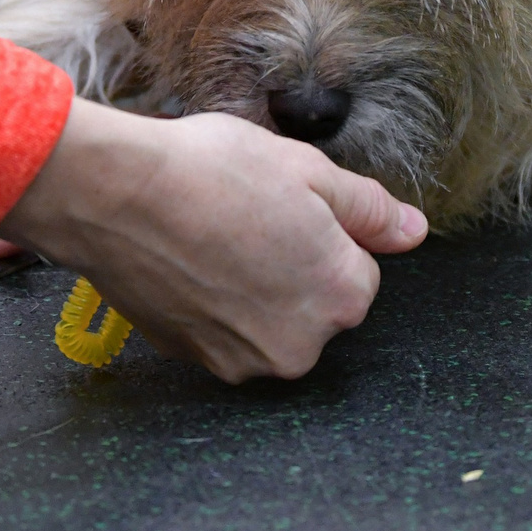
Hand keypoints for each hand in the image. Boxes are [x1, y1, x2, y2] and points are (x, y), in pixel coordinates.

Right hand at [0, 100, 427, 381]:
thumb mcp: (307, 169)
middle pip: (314, 303)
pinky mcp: (195, 361)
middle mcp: (300, 344)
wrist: (117, 195)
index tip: (285, 206)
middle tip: (249, 217)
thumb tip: (414, 231)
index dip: (324, 231)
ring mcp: (244, 360)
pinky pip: (222, 333)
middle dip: (292, 266)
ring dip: (252, 288)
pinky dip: (212, 304)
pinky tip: (188, 259)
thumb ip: (369, 208)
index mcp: (341, 294)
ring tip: (214, 236)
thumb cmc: (212, 171)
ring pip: (268, 321)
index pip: (359, 270)